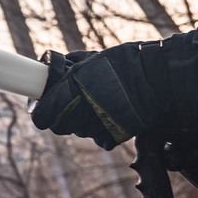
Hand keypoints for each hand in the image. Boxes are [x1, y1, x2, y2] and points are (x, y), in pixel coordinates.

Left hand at [31, 46, 148, 148]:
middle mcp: (79, 117)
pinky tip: (111, 111)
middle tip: (75, 97)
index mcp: (69, 95)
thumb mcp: (89, 60)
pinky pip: (98, 135)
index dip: (41, 110)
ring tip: (99, 100)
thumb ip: (68, 68)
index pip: (42, 117)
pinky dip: (101, 126)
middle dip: (63, 112)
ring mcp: (95, 130)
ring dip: (83, 118)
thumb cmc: (122, 64)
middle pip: (60, 124)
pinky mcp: (112, 137)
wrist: (155, 80)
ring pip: (79, 129)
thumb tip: (52, 67)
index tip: (44, 104)